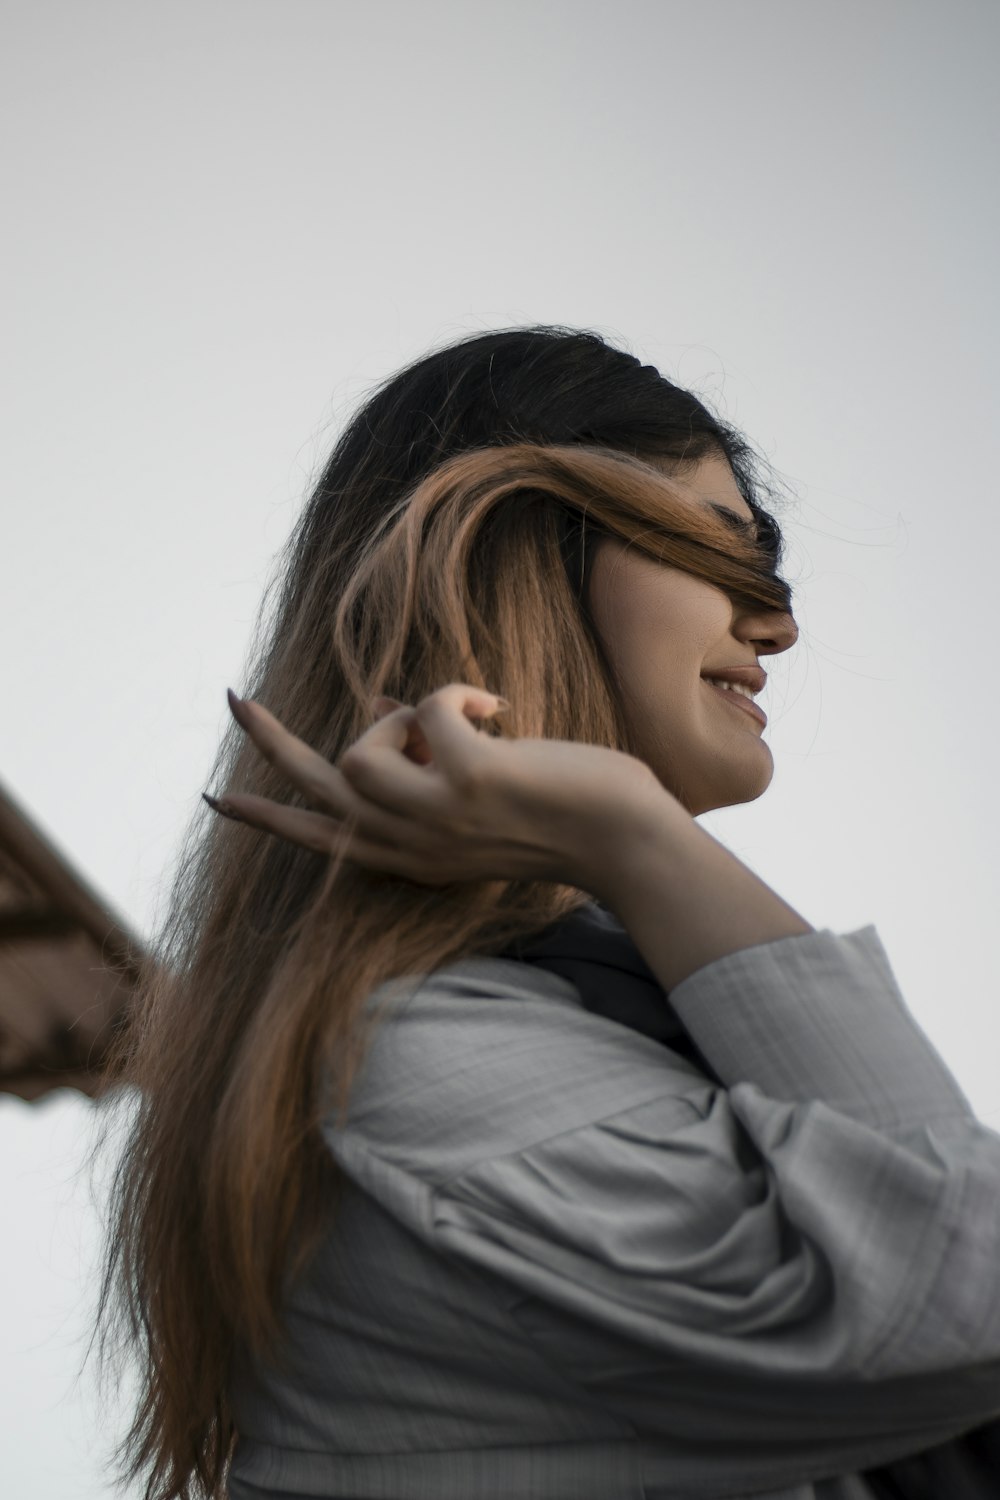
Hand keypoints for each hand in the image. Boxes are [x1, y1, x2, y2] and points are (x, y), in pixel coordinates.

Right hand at [204, 682, 662, 891]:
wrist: (627, 842)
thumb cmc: (565, 818)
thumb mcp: (480, 805)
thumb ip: (429, 769)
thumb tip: (383, 703)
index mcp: (412, 856)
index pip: (323, 838)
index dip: (269, 817)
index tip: (220, 800)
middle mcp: (412, 845)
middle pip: (316, 789)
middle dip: (270, 743)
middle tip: (235, 699)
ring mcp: (434, 817)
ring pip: (358, 750)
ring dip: (402, 714)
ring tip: (458, 718)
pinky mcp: (465, 781)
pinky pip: (427, 707)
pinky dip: (457, 693)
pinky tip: (498, 710)